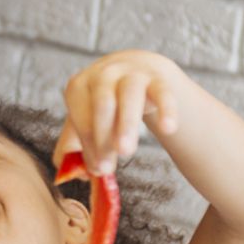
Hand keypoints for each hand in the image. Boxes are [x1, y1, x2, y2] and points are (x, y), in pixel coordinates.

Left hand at [54, 50, 182, 176]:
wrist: (135, 68)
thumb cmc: (104, 100)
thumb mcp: (85, 116)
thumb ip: (75, 145)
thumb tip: (81, 174)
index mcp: (79, 86)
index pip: (81, 117)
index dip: (88, 145)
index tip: (97, 169)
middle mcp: (103, 75)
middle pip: (102, 105)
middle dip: (102, 137)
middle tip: (106, 168)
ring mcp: (131, 73)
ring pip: (129, 96)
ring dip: (127, 125)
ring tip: (126, 152)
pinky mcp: (157, 78)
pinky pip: (163, 93)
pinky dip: (166, 109)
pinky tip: (168, 129)